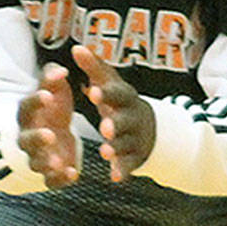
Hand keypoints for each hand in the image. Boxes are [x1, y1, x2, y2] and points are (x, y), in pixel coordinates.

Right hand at [17, 63, 79, 187]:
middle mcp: (28, 137)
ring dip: (46, 162)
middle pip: (26, 140)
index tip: (49, 95)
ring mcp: (37, 157)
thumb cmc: (51, 109)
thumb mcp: (52, 91)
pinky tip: (73, 174)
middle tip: (50, 135)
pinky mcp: (48, 174)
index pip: (27, 107)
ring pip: (35, 162)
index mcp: (28, 115)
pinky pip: (51, 180)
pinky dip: (60, 179)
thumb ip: (53, 78)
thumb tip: (61, 70)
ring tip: (57, 162)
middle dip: (37, 138)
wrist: (49, 137)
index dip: (36, 102)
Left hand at [72, 45, 155, 181]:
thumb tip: (77, 47)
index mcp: (124, 97)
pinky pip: (129, 165)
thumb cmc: (121, 101)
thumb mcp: (111, 83)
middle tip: (105, 127)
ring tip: (105, 152)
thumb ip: (94, 67)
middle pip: (125, 121)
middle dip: (115, 124)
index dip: (107, 94)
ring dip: (116, 148)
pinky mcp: (135, 157)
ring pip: (125, 144)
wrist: (149, 126)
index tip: (93, 92)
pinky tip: (114, 178)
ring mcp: (135, 138)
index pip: (117, 94)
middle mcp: (132, 117)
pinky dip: (122, 171)